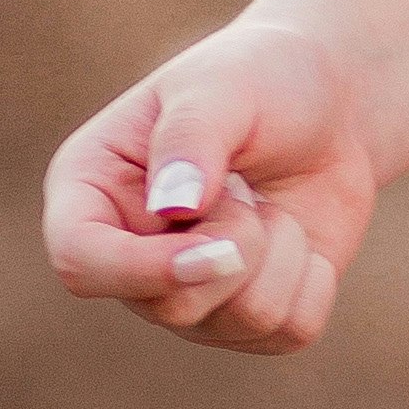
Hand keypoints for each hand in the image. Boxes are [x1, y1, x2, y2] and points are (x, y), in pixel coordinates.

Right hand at [40, 22, 380, 357]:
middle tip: (246, 186)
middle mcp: (130, 256)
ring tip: (266, 202)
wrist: (328, 99)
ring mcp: (188, 295)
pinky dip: (314, 276)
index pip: (80, 261)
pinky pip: (291, 331)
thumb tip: (174, 211)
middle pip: (172, 305)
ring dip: (282, 252)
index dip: (140, 269)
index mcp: (91, 191)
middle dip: (237, 244)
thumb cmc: (258, 77)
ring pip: (243, 321)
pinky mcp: (248, 317)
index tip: (208, 243)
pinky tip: (296, 233)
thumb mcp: (222, 86)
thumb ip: (192, 139)